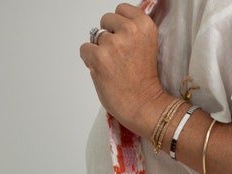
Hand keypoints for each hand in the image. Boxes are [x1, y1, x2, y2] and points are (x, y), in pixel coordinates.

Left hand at [79, 4, 167, 134]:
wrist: (145, 105)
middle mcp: (129, 30)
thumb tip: (112, 29)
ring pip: (96, 37)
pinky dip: (90, 61)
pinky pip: (85, 49)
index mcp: (145, 25)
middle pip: (106, 20)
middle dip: (109, 36)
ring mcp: (113, 43)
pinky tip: (103, 72)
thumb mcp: (147, 47)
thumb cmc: (145, 83)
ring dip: (100, 51)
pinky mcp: (99, 57)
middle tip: (118, 57)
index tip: (123, 38)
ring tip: (113, 68)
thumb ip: (133, 33)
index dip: (118, 25)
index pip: (121, 9)